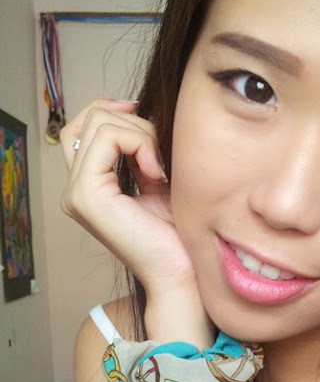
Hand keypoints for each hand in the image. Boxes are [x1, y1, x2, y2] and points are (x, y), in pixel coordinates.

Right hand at [60, 100, 200, 306]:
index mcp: (89, 184)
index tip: (145, 116)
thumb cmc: (178, 234)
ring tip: (161, 168)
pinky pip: (107, 138)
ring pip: (98, 123)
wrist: (182, 272)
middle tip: (161, 156)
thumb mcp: (157, 179)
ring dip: (141, 134)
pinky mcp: (86, 195)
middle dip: (134, 123)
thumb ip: (140, 150)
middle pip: (90, 118)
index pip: (83, 126)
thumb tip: (137, 110)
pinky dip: (140, 144)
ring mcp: (76, 193)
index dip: (113, 110)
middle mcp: (75, 188)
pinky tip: (157, 173)